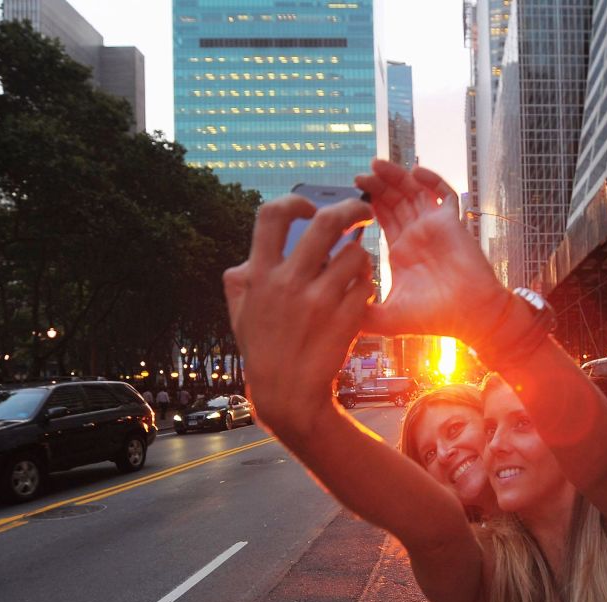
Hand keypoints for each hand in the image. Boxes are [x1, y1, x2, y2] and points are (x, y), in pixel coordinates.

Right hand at [223, 195, 374, 440]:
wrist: (288, 394)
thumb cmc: (264, 350)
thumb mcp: (239, 312)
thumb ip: (242, 279)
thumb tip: (249, 255)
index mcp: (260, 275)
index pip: (272, 215)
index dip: (294, 202)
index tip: (309, 206)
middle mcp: (289, 282)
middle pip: (327, 223)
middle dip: (351, 209)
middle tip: (363, 210)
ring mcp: (320, 300)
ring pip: (356, 253)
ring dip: (361, 254)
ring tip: (356, 266)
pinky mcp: (346, 318)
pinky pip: (367, 284)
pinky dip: (366, 283)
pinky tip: (358, 292)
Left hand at [354, 160, 509, 343]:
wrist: (470, 318)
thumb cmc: (434, 319)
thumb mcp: (386, 318)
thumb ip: (360, 314)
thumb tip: (331, 310)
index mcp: (401, 251)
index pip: (382, 217)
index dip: (367, 203)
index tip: (349, 196)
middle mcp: (417, 235)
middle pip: (395, 199)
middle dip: (377, 185)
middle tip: (359, 177)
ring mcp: (435, 226)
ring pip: (414, 191)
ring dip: (396, 176)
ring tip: (376, 166)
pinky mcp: (453, 222)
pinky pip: (444, 193)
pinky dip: (432, 180)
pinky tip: (415, 172)